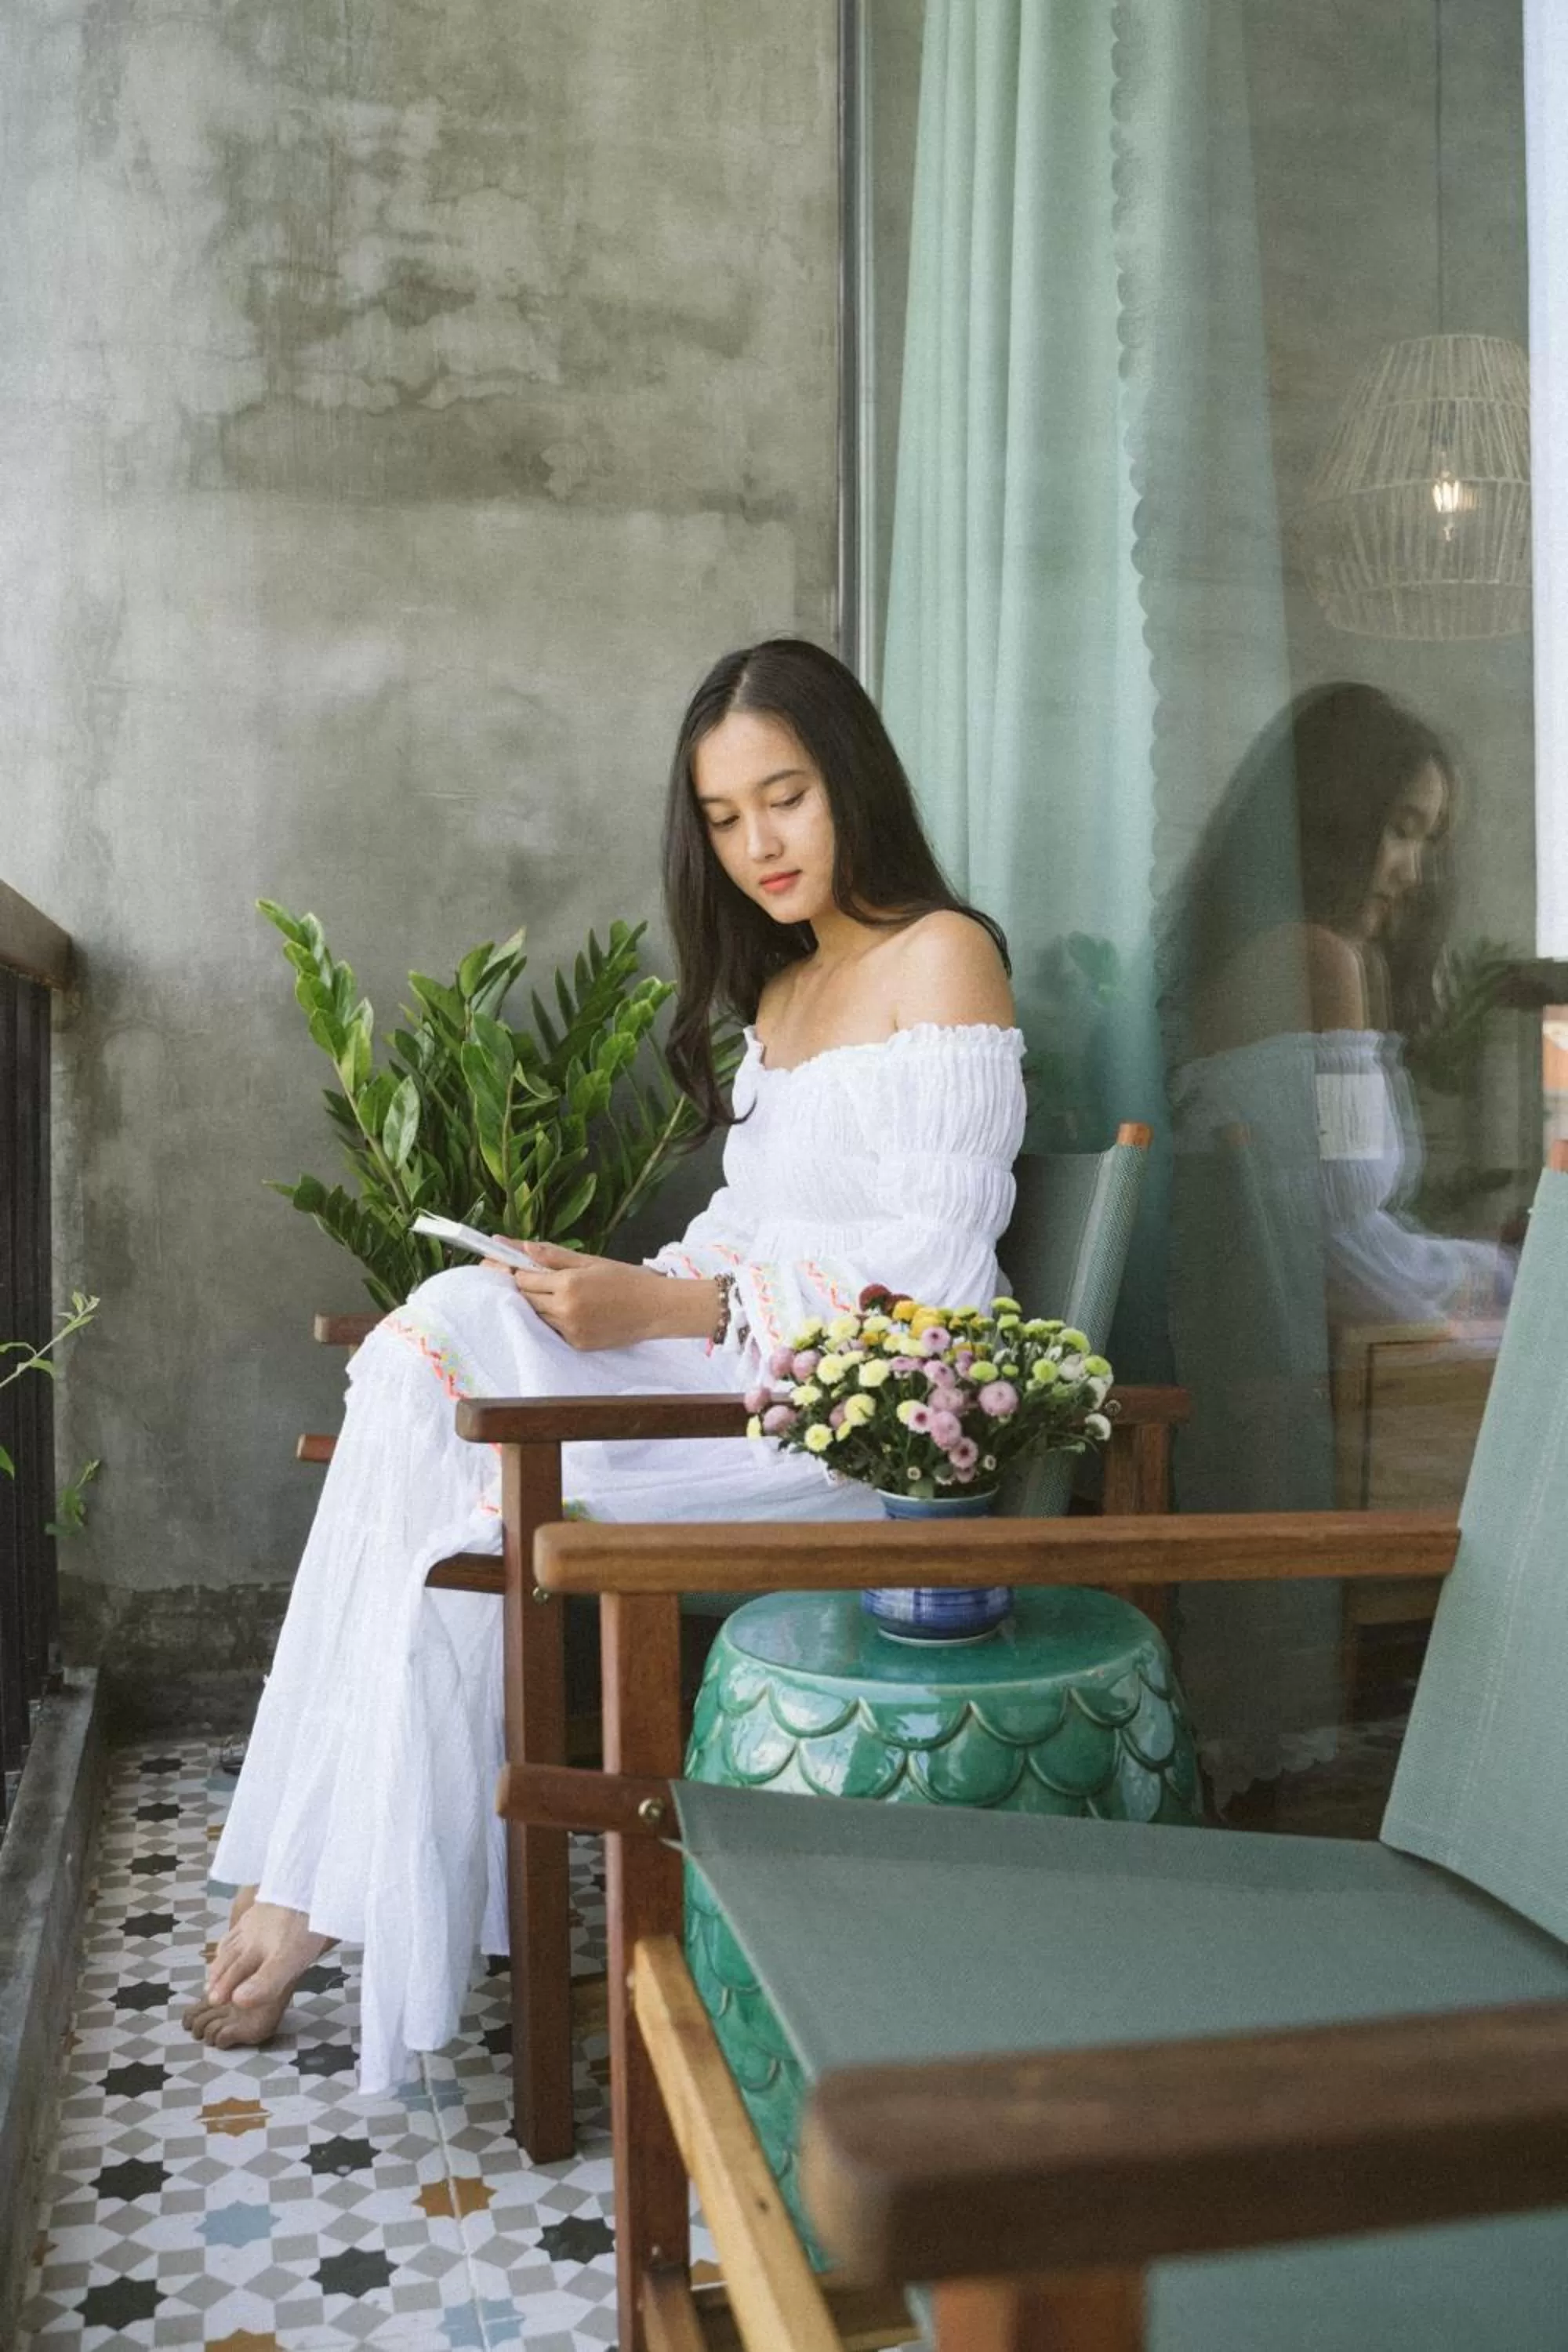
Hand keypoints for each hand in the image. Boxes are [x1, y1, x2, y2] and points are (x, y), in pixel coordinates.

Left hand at [501, 1239, 718, 1350]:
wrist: (656, 1308)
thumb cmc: (627, 1279)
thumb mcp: (591, 1261)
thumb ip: (555, 1255)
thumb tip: (522, 1247)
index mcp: (568, 1283)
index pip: (524, 1278)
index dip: (514, 1269)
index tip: (507, 1263)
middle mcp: (565, 1309)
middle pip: (526, 1298)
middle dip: (524, 1287)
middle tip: (525, 1276)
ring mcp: (570, 1330)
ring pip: (538, 1316)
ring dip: (539, 1304)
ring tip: (555, 1292)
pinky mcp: (577, 1344)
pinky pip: (554, 1330)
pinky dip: (555, 1319)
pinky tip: (571, 1309)